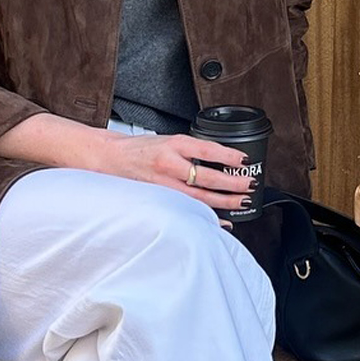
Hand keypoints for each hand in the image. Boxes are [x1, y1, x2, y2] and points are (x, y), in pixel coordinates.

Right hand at [100, 130, 254, 215]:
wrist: (110, 159)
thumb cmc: (141, 150)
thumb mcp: (168, 139)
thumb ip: (192, 150)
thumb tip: (221, 161)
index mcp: (173, 145)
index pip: (206, 149)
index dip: (227, 155)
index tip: (243, 160)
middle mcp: (168, 164)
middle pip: (205, 177)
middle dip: (231, 183)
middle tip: (249, 185)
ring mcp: (163, 184)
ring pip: (198, 197)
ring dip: (223, 201)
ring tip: (241, 202)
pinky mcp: (159, 199)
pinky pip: (187, 210)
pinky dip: (206, 217)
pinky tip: (221, 221)